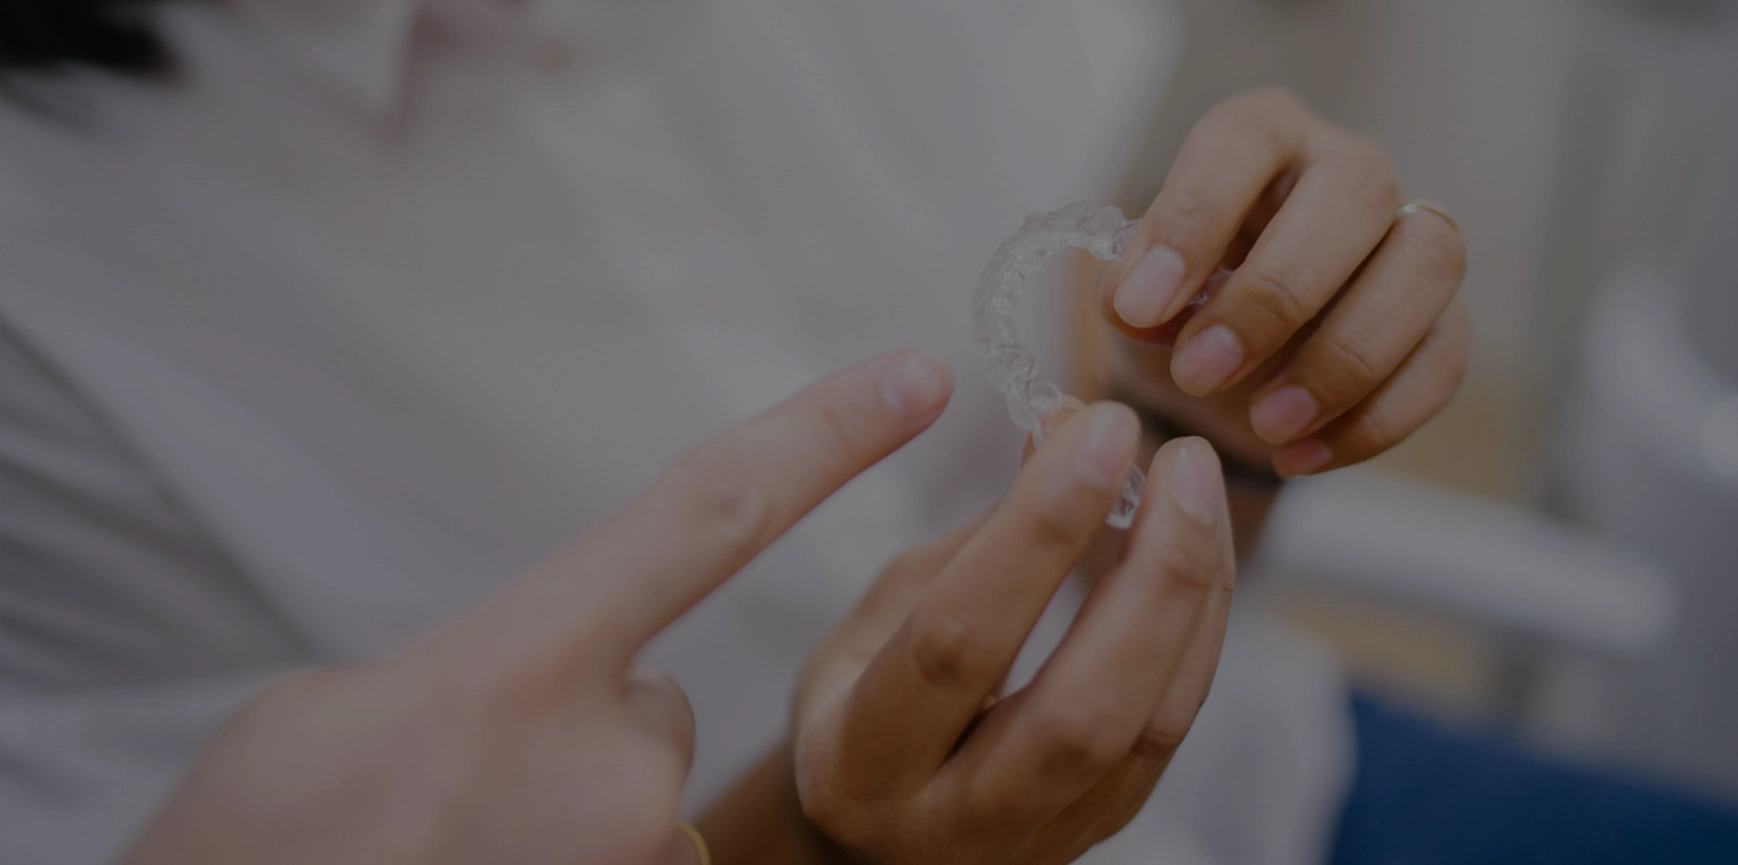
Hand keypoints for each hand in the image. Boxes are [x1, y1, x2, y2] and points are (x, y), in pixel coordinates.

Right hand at [120, 351, 956, 864]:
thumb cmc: (259, 841)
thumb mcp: (341, 708)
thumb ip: (485, 666)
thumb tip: (546, 685)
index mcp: (519, 663)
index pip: (711, 514)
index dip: (823, 437)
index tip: (916, 378)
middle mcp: (611, 763)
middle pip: (650, 700)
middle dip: (582, 718)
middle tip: (455, 780)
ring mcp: (637, 852)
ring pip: (634, 790)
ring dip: (563, 805)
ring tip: (452, 839)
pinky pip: (625, 854)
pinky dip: (561, 854)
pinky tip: (482, 863)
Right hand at [790, 403, 1235, 863]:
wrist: (875, 837)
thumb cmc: (859, 701)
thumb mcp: (876, 618)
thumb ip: (973, 541)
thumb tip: (1066, 431)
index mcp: (859, 763)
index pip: (962, 638)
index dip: (1038, 528)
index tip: (1094, 427)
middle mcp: (949, 826)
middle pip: (1082, 711)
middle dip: (1151, 572)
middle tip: (1180, 458)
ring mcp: (1036, 846)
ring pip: (1147, 730)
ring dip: (1192, 593)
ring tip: (1197, 485)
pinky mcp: (1099, 835)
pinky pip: (1169, 735)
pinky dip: (1198, 632)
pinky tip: (1199, 552)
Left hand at [1099, 88, 1468, 476]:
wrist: (1228, 360)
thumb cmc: (1183, 301)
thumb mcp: (1140, 294)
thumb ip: (1133, 293)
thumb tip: (1139, 311)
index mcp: (1264, 137)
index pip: (1244, 139)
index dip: (1193, 217)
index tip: (1142, 306)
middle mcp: (1348, 170)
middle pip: (1356, 192)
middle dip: (1275, 294)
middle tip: (1200, 373)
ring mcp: (1410, 239)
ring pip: (1425, 264)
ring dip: (1345, 357)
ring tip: (1265, 424)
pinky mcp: (1443, 317)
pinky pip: (1443, 357)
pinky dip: (1374, 419)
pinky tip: (1299, 456)